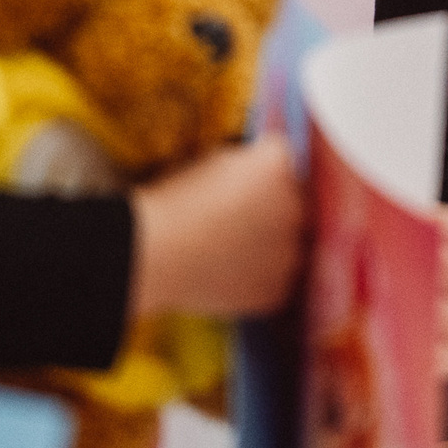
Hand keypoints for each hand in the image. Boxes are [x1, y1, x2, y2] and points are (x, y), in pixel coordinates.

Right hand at [129, 136, 304, 317]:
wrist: (152, 255)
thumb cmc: (172, 203)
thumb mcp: (212, 161)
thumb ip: (245, 163)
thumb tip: (257, 171)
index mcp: (277, 164)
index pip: (284, 159)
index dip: (263, 171)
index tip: (245, 182)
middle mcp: (294, 205)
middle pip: (295, 201)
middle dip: (273, 206)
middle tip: (237, 218)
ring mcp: (290, 251)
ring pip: (290, 244)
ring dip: (270, 244)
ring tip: (228, 249)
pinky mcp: (278, 289)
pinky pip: (277, 279)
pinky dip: (259, 277)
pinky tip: (227, 273)